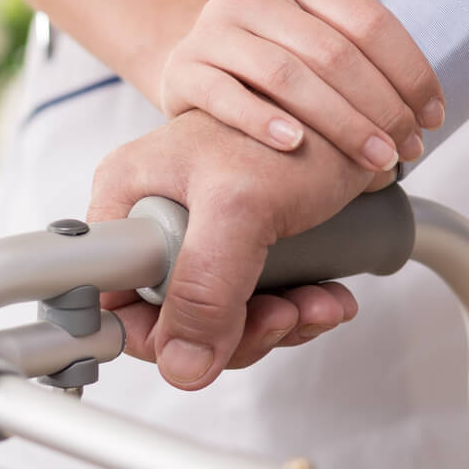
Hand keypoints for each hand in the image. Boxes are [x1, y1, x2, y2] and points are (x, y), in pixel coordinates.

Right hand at [89, 110, 378, 388]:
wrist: (360, 103)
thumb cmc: (300, 123)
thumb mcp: (242, 205)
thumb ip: (206, 285)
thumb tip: (184, 365)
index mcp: (129, 199)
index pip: (108, 297)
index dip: (152, 334)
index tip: (201, 347)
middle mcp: (156, 218)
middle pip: (172, 318)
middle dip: (237, 333)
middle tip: (283, 316)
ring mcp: (203, 234)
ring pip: (221, 317)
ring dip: (278, 324)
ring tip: (320, 303)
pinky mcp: (247, 243)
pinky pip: (257, 301)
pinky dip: (296, 309)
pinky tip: (327, 296)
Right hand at [160, 0, 445, 172]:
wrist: (207, 53)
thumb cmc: (285, 26)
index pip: (368, 20)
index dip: (410, 70)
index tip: (434, 114)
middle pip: (333, 54)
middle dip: (383, 107)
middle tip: (412, 147)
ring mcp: (213, 29)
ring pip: (286, 78)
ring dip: (340, 124)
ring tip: (376, 160)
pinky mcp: (185, 69)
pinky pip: (225, 97)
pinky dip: (262, 122)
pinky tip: (296, 145)